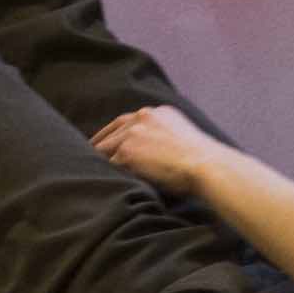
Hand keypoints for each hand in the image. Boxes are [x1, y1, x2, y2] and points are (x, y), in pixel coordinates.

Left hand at [89, 104, 228, 196]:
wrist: (206, 165)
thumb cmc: (204, 161)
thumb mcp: (185, 138)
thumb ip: (167, 137)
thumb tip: (160, 153)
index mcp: (159, 112)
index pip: (129, 120)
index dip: (116, 133)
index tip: (107, 142)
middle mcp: (143, 117)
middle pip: (113, 130)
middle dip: (101, 144)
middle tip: (87, 156)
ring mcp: (133, 133)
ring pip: (106, 147)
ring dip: (98, 159)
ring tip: (87, 170)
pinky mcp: (126, 152)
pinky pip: (108, 164)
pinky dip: (103, 172)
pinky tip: (96, 180)